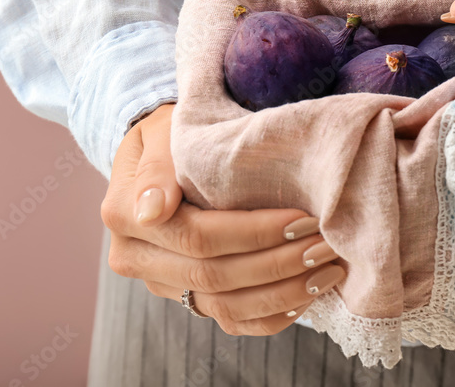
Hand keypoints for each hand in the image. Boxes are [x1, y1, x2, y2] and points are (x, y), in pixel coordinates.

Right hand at [100, 103, 344, 335]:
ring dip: (283, 292)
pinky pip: (231, 322)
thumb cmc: (172, 132)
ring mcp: (162, 284)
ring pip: (225, 306)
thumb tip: (153, 209)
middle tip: (326, 246)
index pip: (198, 236)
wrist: (166, 152)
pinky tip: (308, 297)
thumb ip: (159, 167)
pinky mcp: (186, 299)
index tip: (303, 219)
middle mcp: (137, 258)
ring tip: (327, 271)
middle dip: (278, 263)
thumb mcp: (163, 131)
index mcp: (127, 216)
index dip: (254, 233)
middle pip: (214, 275)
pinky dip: (272, 315)